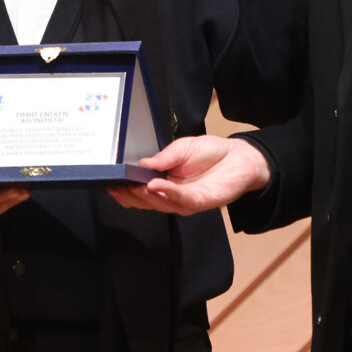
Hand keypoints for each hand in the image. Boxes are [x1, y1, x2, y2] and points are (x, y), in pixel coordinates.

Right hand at [108, 135, 270, 214]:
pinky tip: (158, 185)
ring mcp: (186, 201)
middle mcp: (173, 195)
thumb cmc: (210, 152)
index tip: (112, 184)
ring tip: (137, 186)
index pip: (141, 191)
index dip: (126, 190)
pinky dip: (169, 193)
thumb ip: (161, 158)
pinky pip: (182, 200)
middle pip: (148, 201)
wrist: (239, 156)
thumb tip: (139, 164)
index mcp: (164, 182)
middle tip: (121, 187)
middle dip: (132, 195)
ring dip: (148, 196)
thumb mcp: (180, 148)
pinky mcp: (201, 202)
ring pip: (162, 204)